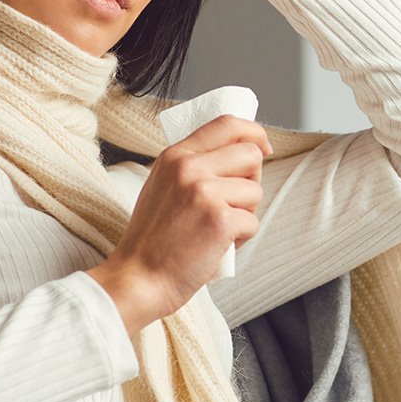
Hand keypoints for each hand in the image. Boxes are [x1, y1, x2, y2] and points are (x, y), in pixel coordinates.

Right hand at [87, 115, 270, 331]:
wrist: (138, 278)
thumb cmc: (151, 240)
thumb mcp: (161, 186)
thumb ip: (191, 166)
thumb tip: (236, 153)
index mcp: (175, 156)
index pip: (227, 124)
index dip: (254, 133)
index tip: (262, 148)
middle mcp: (189, 168)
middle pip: (250, 154)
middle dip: (252, 180)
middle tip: (232, 204)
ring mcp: (204, 192)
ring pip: (255, 191)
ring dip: (245, 214)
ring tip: (216, 230)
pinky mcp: (219, 220)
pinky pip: (253, 221)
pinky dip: (242, 239)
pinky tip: (217, 246)